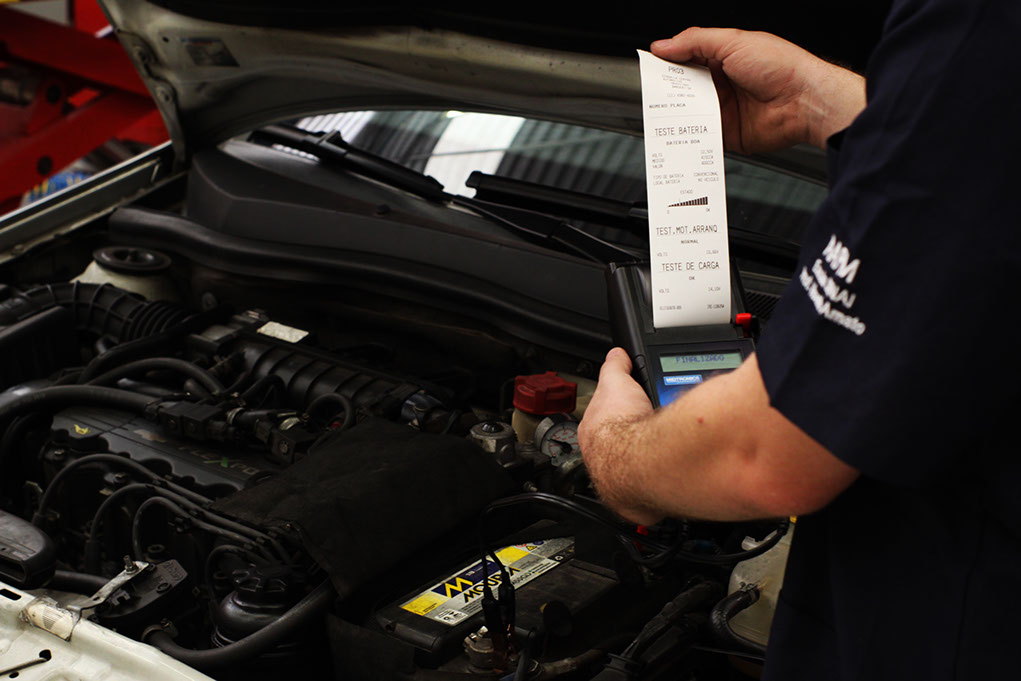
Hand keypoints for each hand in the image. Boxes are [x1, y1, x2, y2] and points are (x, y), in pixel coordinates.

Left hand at [579, 348, 660, 523]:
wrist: (637, 464)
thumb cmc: (621, 428)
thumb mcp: (616, 383)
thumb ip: (615, 367)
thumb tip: (617, 354)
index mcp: (593, 433)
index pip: (604, 423)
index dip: (620, 417)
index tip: (633, 414)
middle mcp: (603, 459)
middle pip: (622, 445)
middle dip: (636, 438)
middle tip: (655, 428)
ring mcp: (621, 480)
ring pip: (636, 466)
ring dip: (649, 458)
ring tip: (666, 445)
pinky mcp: (640, 499)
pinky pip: (652, 488)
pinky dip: (660, 479)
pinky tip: (670, 469)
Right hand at [651, 28, 865, 152]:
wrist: (804, 102)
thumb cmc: (781, 67)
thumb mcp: (733, 41)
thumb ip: (695, 42)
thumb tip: (664, 45)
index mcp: (725, 57)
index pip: (688, 59)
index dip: (668, 62)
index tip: (650, 67)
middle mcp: (724, 83)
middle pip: (685, 87)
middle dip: (669, 90)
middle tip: (655, 91)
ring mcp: (725, 109)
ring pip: (690, 111)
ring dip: (678, 112)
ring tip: (666, 111)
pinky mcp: (728, 133)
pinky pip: (702, 134)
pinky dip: (691, 134)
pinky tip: (683, 130)